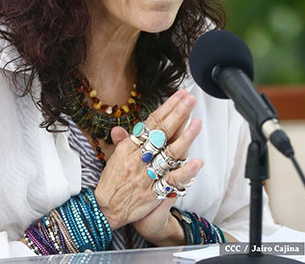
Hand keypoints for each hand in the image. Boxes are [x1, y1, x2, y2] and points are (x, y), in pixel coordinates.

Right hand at [93, 89, 201, 230]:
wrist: (106, 209)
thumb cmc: (111, 182)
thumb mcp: (113, 158)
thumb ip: (122, 142)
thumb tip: (119, 128)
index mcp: (129, 147)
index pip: (151, 123)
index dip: (166, 108)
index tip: (179, 96)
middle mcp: (138, 158)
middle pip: (161, 132)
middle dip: (178, 114)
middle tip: (190, 99)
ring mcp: (148, 174)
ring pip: (170, 152)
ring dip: (185, 137)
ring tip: (198, 122)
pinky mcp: (155, 191)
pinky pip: (172, 180)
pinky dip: (185, 171)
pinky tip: (198, 162)